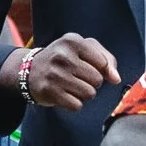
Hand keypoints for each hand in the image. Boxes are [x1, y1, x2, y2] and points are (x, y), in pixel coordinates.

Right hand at [5, 34, 119, 109]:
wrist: (30, 71)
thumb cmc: (65, 59)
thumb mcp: (85, 49)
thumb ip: (107, 60)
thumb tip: (116, 79)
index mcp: (72, 41)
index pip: (103, 63)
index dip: (100, 69)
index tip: (87, 66)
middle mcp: (61, 56)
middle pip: (97, 80)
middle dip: (91, 82)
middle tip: (77, 77)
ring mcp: (54, 74)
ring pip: (89, 94)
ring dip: (84, 94)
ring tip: (71, 86)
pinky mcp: (48, 91)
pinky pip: (77, 105)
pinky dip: (74, 103)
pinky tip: (64, 94)